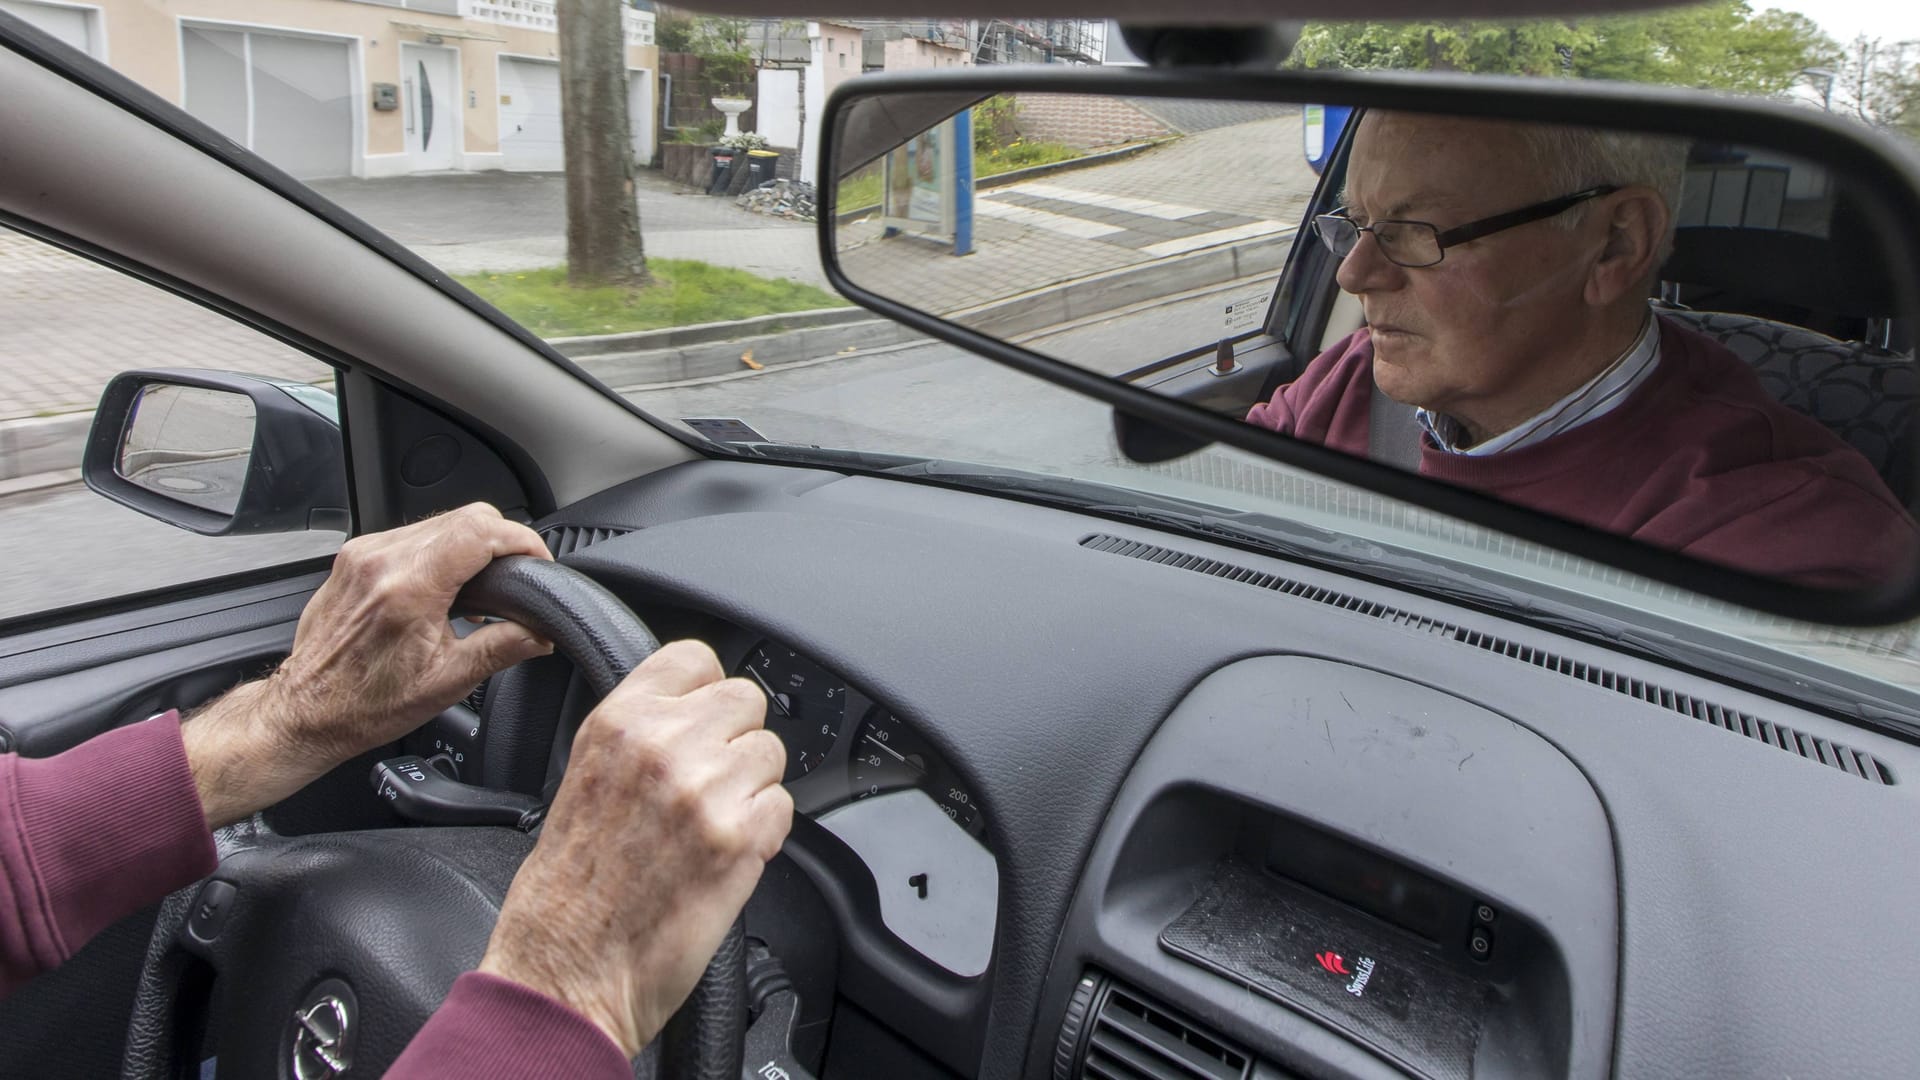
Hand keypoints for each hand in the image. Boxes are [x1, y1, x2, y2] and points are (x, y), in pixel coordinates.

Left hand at [181, 503, 554, 825]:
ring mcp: (363, 554)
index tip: (538, 561)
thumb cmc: (366, 703)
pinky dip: (442, 549)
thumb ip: (503, 648)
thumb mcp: (448, 681)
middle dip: (503, 540)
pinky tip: (447, 583)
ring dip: (473, 542)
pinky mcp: (355, 557)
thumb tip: (541, 632)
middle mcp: (381, 561)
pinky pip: (413, 534)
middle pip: (466, 517)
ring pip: (441, 520)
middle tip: (519, 575)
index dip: (522, 540)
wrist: (307, 711)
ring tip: (485, 583)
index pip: (480, 531)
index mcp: (408, 589)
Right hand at [477, 640, 792, 1057]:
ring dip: (752, 788)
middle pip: (747, 698)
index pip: (696, 657)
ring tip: (710, 825)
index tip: (704, 716)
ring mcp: (704, 789)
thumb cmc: (569, 889)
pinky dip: (764, 833)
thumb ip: (637, 733)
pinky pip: (783, 806)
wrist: (567, 970)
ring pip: (771, 753)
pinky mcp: (738, 838)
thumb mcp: (583, 775)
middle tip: (711, 782)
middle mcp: (662, 745)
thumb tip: (691, 709)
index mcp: (618, 722)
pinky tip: (724, 856)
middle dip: (737, 739)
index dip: (707, 691)